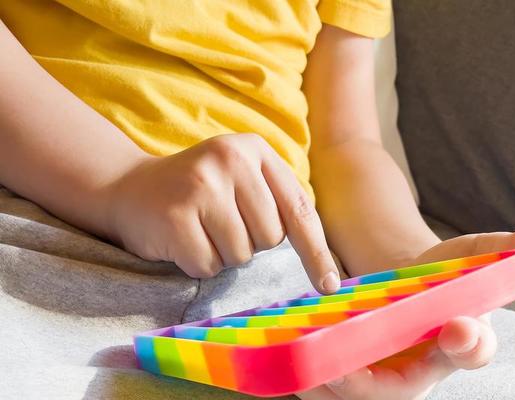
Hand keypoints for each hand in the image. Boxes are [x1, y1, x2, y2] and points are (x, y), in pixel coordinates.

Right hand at [104, 133, 339, 292]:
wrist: (130, 189)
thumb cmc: (200, 194)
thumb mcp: (243, 181)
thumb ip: (279, 204)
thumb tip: (325, 262)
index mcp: (254, 150)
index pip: (299, 209)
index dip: (317, 252)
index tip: (330, 285)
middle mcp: (230, 159)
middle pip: (271, 236)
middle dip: (251, 243)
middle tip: (221, 223)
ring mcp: (201, 185)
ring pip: (241, 255)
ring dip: (223, 254)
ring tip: (201, 229)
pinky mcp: (176, 214)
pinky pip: (209, 265)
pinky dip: (198, 263)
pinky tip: (182, 238)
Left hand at [297, 226, 514, 399]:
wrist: (401, 288)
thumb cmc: (440, 274)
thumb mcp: (476, 254)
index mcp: (456, 341)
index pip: (470, 351)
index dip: (469, 344)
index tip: (460, 328)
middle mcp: (419, 366)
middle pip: (397, 389)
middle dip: (371, 384)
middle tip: (343, 370)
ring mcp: (381, 375)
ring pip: (355, 395)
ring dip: (329, 386)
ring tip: (305, 369)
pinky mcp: (349, 374)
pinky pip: (328, 388)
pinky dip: (309, 380)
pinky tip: (290, 368)